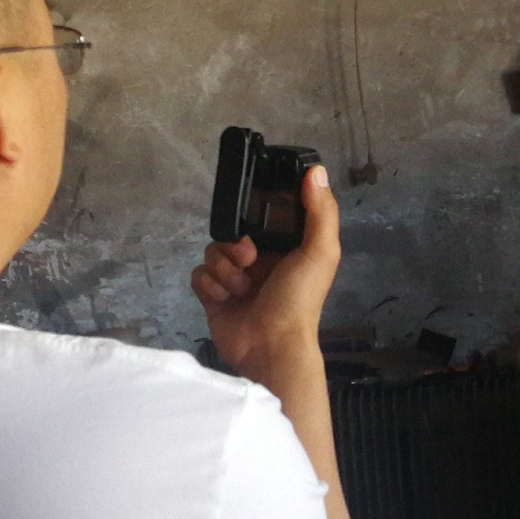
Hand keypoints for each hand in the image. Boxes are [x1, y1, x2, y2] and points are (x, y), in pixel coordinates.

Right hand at [193, 165, 340, 375]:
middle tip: (250, 260)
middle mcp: (262, 261)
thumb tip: (316, 171)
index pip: (265, 216)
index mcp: (288, 248)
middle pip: (233, 232)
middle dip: (237, 246)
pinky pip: (198, 274)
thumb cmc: (299, 300)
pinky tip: (226, 299)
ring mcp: (236, 278)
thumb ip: (320, 211)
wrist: (270, 347)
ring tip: (242, 289)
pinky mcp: (214, 296)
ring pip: (213, 252)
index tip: (257, 222)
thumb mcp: (320, 252)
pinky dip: (210, 286)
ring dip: (225, 270)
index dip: (257, 215)